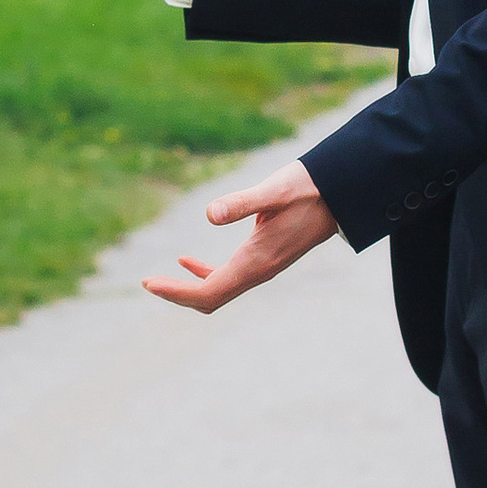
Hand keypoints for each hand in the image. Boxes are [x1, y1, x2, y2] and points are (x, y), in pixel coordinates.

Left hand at [142, 160, 338, 313]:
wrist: (339, 194)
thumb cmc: (307, 189)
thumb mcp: (273, 191)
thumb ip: (243, 203)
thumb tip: (209, 215)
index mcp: (257, 261)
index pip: (209, 291)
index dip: (177, 292)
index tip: (149, 283)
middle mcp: (258, 271)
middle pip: (210, 298)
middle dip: (177, 294)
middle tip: (147, 283)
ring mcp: (261, 267)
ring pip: (218, 290)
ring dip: (187, 287)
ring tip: (157, 279)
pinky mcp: (263, 257)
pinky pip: (227, 276)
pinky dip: (204, 273)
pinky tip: (185, 260)